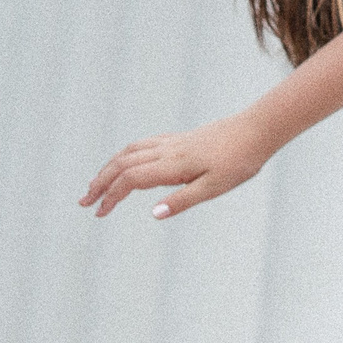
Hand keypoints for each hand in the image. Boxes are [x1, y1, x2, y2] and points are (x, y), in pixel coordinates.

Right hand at [81, 112, 271, 218]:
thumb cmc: (240, 161)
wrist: (257, 129)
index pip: (130, 180)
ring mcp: (173, 142)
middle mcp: (167, 151)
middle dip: (100, 182)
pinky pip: (144, 144)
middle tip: (84, 201)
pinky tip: (127, 162)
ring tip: (98, 183)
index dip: (111, 196)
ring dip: (109, 167)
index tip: (99, 213)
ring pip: (130, 151)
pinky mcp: (180, 138)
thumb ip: (183, 200)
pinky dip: (126, 154)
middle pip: (122, 164)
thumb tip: (154, 213)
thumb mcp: (215, 187)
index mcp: (173, 165)